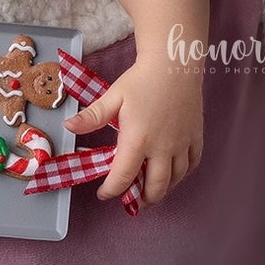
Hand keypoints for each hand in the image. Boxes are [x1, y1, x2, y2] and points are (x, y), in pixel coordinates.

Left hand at [63, 59, 203, 209]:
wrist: (174, 63)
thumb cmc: (141, 80)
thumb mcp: (113, 97)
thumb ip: (92, 116)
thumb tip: (69, 126)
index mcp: (138, 140)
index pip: (123, 177)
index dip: (112, 191)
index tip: (104, 194)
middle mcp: (162, 148)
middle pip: (155, 187)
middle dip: (142, 200)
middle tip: (133, 201)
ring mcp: (182, 144)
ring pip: (175, 179)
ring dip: (162, 190)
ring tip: (151, 192)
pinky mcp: (195, 137)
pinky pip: (192, 164)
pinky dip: (182, 175)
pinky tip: (174, 174)